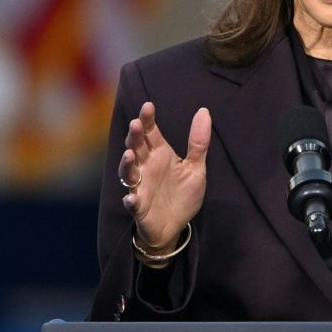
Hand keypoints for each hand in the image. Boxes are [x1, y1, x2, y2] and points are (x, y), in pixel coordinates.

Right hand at [118, 102, 210, 252]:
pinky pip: (132, 202)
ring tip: (130, 154)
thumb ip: (198, 142)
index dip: (148, 119)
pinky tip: (132, 198)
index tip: (148, 106)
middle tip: (137, 124)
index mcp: (160, 154)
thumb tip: (204, 111)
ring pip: (128, 172)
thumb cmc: (182, 194)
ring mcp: (140, 187)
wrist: (175, 225)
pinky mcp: (139, 207)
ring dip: (127, 164)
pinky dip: (131, 200)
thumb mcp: (195, 167)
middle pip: (136, 147)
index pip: (151, 133)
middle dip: (135, 136)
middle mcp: (146, 167)